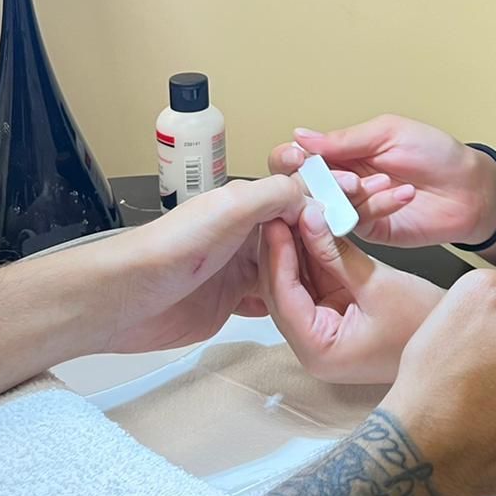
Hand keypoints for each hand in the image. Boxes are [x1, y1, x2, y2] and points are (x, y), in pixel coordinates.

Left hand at [66, 173, 362, 355]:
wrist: (124, 301)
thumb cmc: (169, 251)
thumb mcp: (229, 209)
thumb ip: (274, 195)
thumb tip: (315, 190)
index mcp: (246, 205)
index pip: (301, 198)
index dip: (334, 201)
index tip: (371, 204)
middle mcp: (245, 235)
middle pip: (300, 235)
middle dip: (332, 235)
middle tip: (369, 242)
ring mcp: (239, 270)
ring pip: (291, 268)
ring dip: (317, 270)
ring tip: (353, 277)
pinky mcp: (232, 304)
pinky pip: (273, 299)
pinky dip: (295, 300)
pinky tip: (316, 304)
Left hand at [257, 204, 444, 383]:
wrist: (452, 336)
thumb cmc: (423, 322)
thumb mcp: (377, 283)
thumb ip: (336, 253)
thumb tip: (309, 219)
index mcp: (319, 351)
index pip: (283, 297)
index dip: (277, 255)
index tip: (275, 220)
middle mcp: (314, 345)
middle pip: (283, 290)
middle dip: (282, 248)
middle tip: (278, 209)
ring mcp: (322, 330)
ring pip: (296, 282)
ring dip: (296, 247)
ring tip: (292, 210)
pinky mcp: (333, 314)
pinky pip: (315, 281)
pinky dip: (314, 255)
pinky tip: (310, 225)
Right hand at [269, 115, 495, 246]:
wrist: (470, 187)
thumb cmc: (435, 153)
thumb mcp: (389, 133)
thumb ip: (345, 140)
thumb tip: (299, 136)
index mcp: (339, 153)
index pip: (294, 157)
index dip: (287, 158)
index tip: (296, 157)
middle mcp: (338, 182)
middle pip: (298, 188)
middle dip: (313, 183)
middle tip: (346, 178)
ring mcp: (351, 209)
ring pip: (324, 208)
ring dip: (351, 194)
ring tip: (382, 181)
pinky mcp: (370, 231)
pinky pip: (356, 222)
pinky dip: (376, 206)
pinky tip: (401, 194)